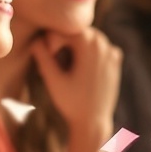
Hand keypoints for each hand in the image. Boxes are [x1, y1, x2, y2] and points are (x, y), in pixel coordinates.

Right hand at [31, 26, 121, 146]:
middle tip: (53, 64)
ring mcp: (112, 51)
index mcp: (90, 43)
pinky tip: (78, 72)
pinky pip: (97, 49)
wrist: (94, 123)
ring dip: (73, 49)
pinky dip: (86, 55)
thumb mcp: (53, 79)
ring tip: (64, 68)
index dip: (50, 41)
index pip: (63, 29)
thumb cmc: (72, 103)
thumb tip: (35, 39)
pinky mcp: (116, 60)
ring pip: (86, 39)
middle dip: (62, 44)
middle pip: (76, 33)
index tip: (47, 59)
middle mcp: (104, 43)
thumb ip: (42, 56)